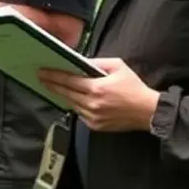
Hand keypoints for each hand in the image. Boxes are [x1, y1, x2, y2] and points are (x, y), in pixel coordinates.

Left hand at [38, 57, 159, 131]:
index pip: (68, 80)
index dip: (53, 75)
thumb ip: (97, 62)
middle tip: (40, 77)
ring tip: (51, 86)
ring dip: (61, 95)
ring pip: (71, 104)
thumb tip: (80, 61)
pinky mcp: (95, 126)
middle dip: (51, 84)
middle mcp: (92, 104)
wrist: (148, 112)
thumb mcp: (117, 66)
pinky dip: (75, 105)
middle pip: (65, 93)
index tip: (42, 71)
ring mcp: (92, 117)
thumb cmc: (133, 87)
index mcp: (96, 88)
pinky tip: (70, 98)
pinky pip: (79, 113)